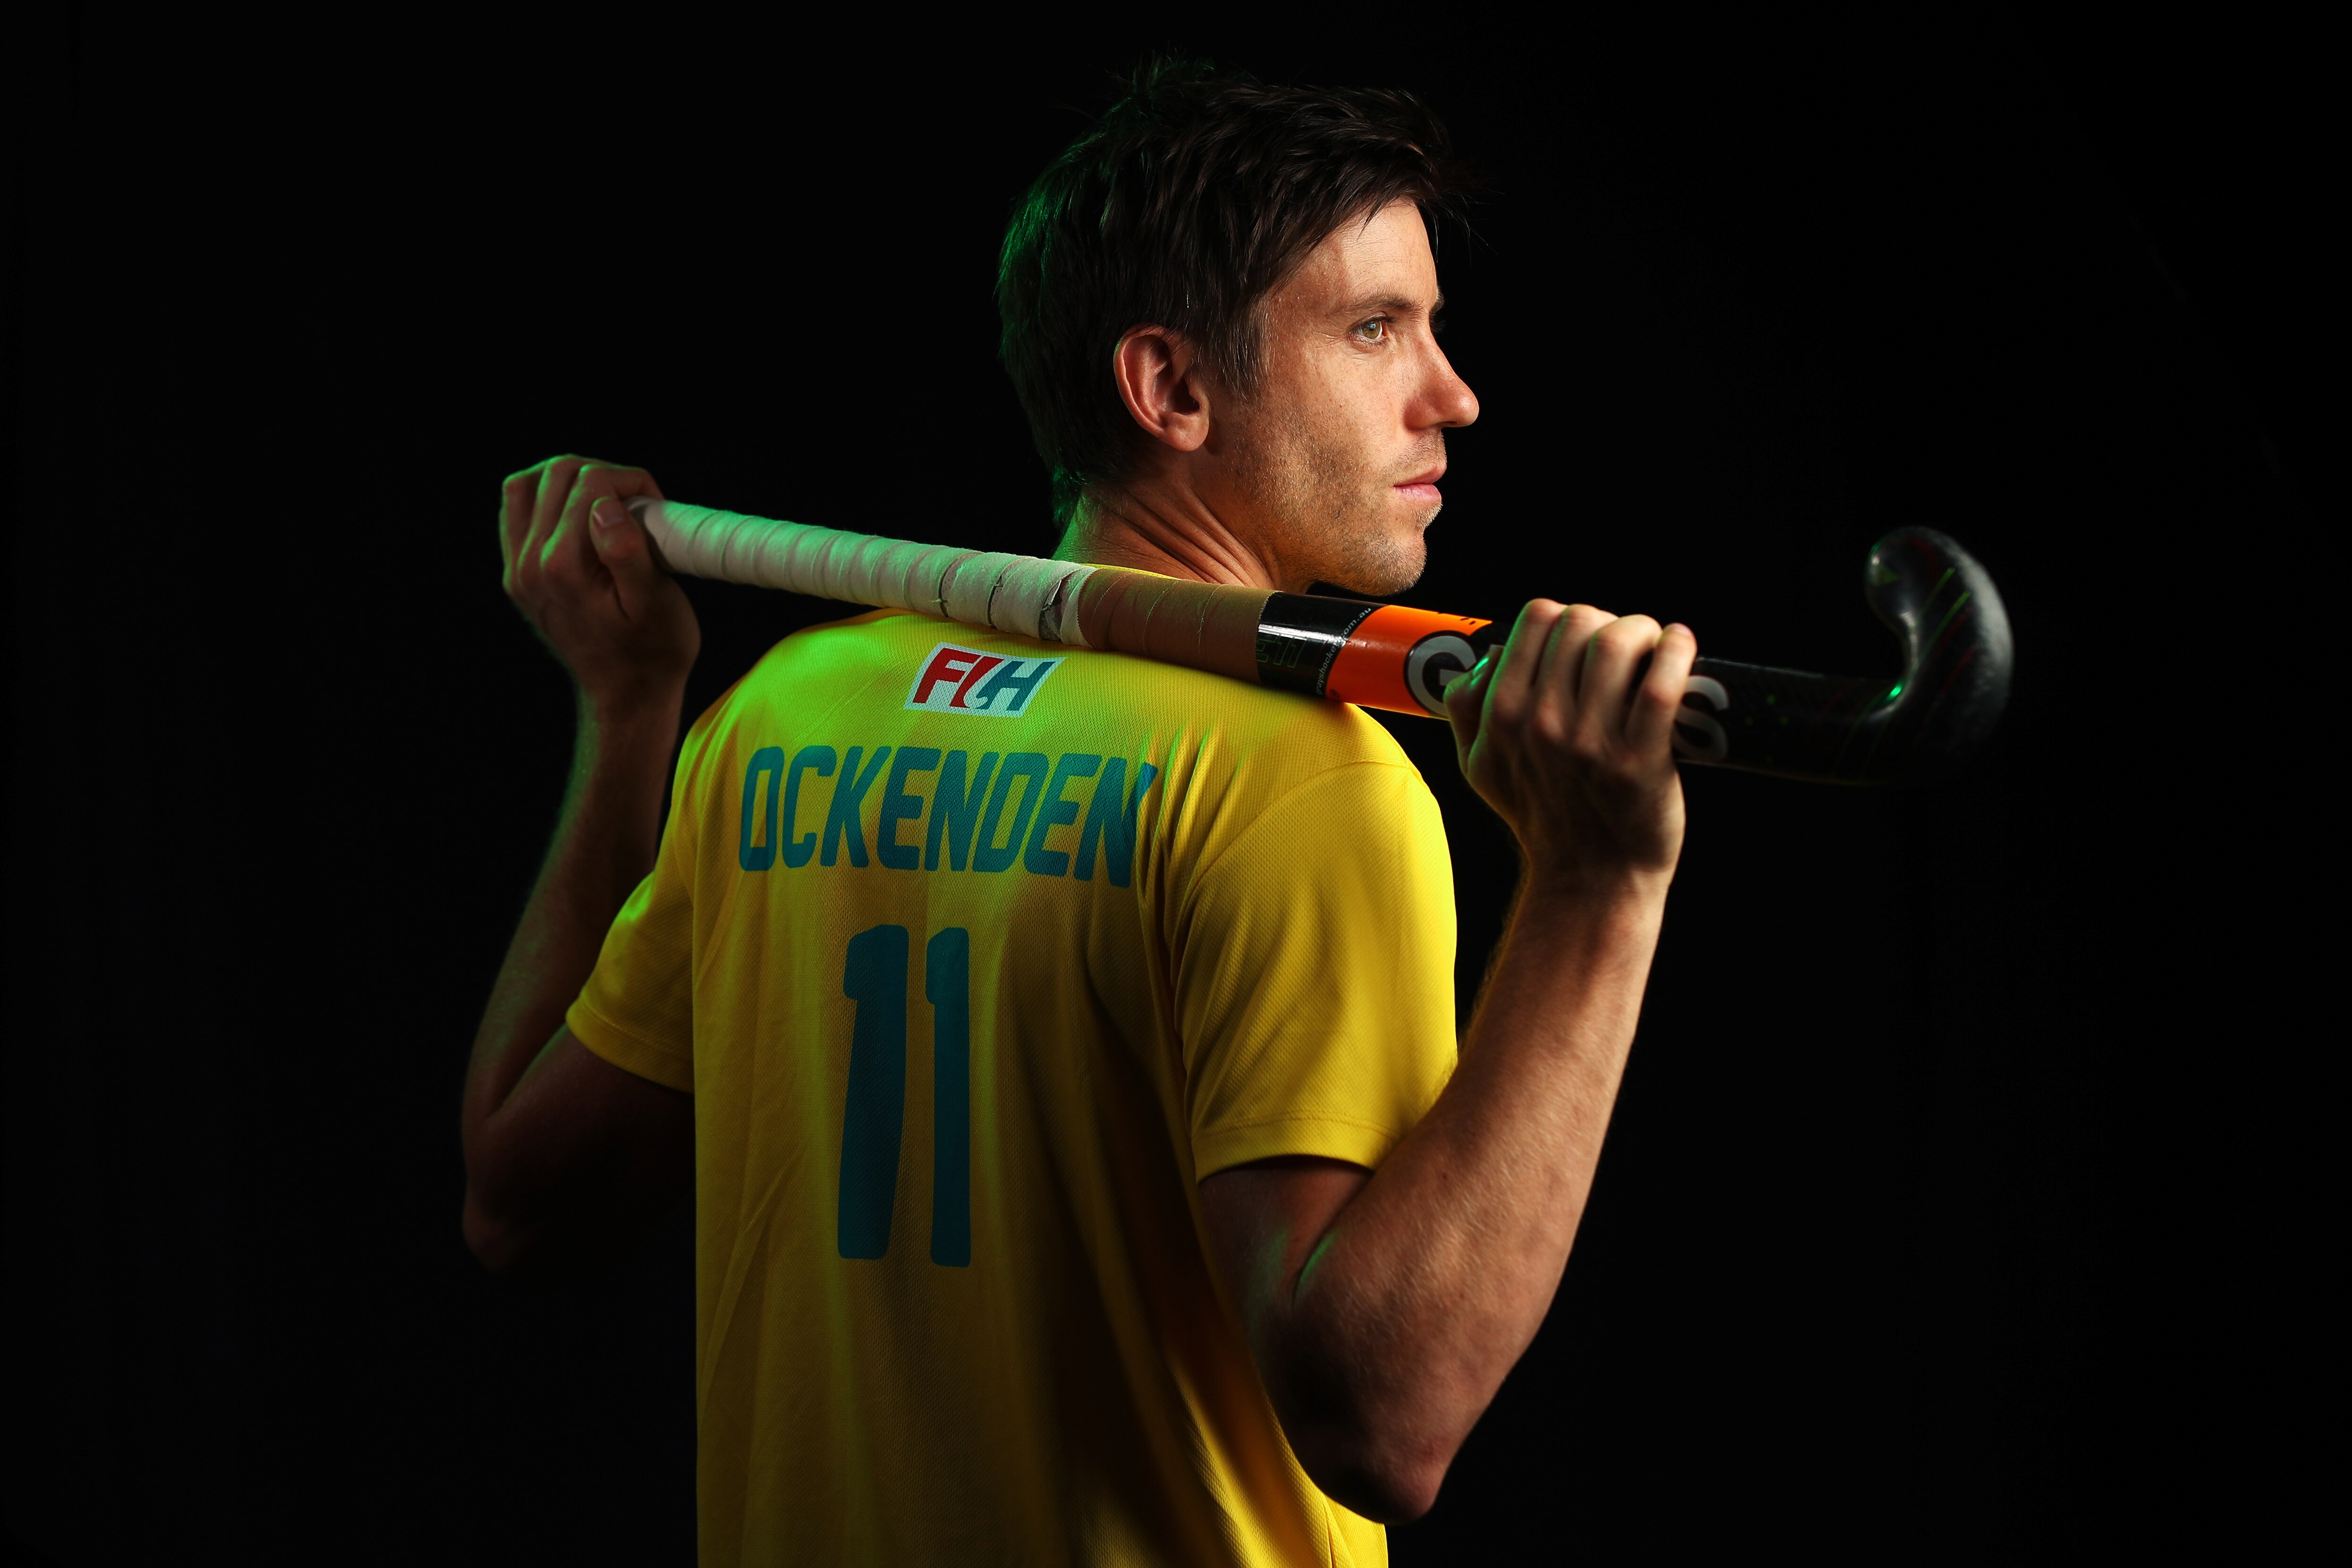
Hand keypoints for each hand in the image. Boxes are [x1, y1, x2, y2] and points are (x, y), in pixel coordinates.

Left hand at [500, 455, 699, 714]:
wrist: (626, 696)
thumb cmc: (653, 653)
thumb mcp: (657, 604)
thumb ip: (628, 552)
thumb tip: (605, 506)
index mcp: (565, 567)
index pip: (591, 483)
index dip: (631, 481)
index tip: (655, 506)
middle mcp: (530, 565)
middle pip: (557, 473)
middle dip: (602, 474)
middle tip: (634, 501)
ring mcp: (517, 570)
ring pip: (525, 485)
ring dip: (567, 478)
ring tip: (603, 498)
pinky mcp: (517, 576)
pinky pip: (516, 512)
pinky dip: (544, 498)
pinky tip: (575, 514)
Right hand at [1443, 602, 1694, 893]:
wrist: (1589, 881)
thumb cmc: (1543, 817)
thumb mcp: (1481, 768)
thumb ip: (1467, 709)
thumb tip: (1489, 656)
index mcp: (1501, 717)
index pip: (1538, 617)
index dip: (1569, 619)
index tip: (1587, 644)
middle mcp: (1540, 725)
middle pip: (1580, 621)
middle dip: (1609, 623)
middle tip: (1626, 651)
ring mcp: (1589, 744)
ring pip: (1619, 641)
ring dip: (1646, 633)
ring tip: (1655, 651)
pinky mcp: (1639, 761)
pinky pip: (1662, 683)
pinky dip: (1678, 653)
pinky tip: (1682, 649)